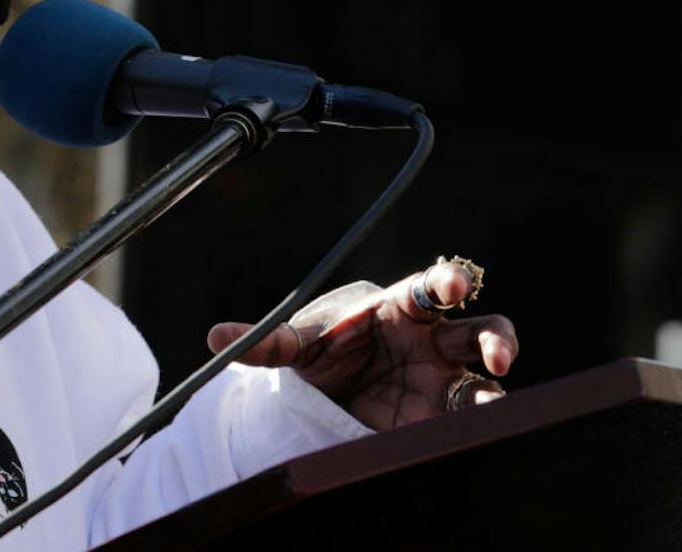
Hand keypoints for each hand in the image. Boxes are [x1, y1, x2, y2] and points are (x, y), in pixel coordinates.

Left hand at [205, 257, 518, 430]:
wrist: (328, 390)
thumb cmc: (322, 350)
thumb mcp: (294, 346)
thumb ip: (264, 343)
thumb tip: (214, 337)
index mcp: (398, 308)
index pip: (431, 286)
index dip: (447, 281)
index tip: (452, 287)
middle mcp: (430, 340)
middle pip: (479, 328)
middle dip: (496, 338)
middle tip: (496, 355)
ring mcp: (440, 378)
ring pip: (486, 374)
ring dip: (495, 385)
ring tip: (490, 400)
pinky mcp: (438, 415)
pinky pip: (469, 414)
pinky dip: (478, 420)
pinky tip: (474, 429)